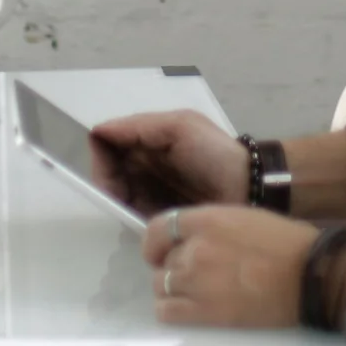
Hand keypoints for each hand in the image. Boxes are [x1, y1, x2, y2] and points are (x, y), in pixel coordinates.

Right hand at [88, 109, 249, 213]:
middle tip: (119, 196)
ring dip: (118, 199)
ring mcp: (149, 188)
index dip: (101, 155)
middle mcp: (144, 161)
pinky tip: (140, 218)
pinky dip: (129, 214)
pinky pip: (131, 212)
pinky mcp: (156, 213)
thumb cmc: (214, 153)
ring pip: (116, 192)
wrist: (247, 189)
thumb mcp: (180, 127)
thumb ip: (139, 126)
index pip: (107, 141)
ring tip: (134, 207)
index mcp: (148, 136)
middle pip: (107, 169)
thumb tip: (98, 131)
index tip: (107, 172)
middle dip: (107, 181)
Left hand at [144, 206, 345, 329]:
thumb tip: (187, 241)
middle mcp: (194, 248)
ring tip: (192, 292)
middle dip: (171, 266)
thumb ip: (208, 227)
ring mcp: (197, 281)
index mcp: (206, 220)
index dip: (154, 242)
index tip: (158, 251)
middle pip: (162, 260)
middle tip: (191, 274)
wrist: (307, 275)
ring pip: (161, 285)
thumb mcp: (240, 217)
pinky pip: (167, 312)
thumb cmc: (282, 242)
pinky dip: (170, 310)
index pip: (159, 228)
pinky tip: (185, 309)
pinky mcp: (205, 313)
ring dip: (172, 288)